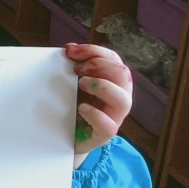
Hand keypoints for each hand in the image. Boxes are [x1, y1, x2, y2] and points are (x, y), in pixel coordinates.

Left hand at [65, 43, 132, 166]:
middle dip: (98, 65)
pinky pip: (109, 126)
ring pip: (123, 100)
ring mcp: (114, 117)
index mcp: (113, 81)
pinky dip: (95, 114)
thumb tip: (69, 49)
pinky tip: (81, 108)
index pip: (113, 59)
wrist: (64, 137)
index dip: (93, 51)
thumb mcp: (73, 83)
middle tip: (77, 69)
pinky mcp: (104, 135)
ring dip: (102, 86)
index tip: (70, 51)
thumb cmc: (72, 106)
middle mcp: (118, 97)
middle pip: (123, 74)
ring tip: (81, 84)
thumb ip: (74, 67)